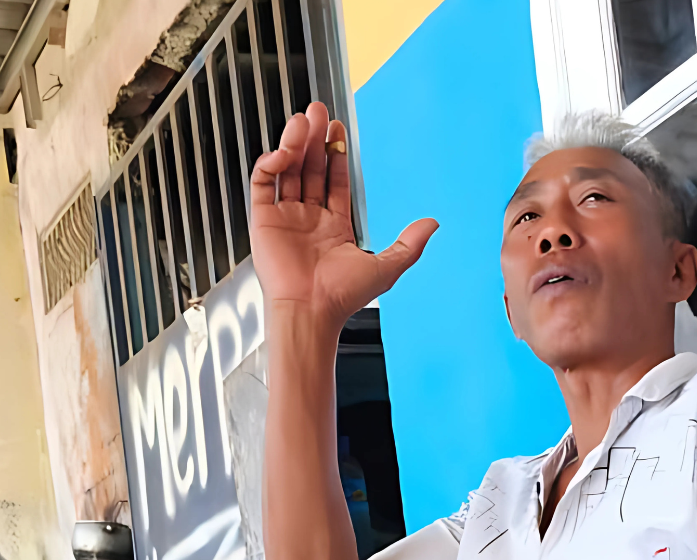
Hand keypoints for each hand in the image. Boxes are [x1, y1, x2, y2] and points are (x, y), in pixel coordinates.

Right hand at [248, 102, 437, 328]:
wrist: (311, 310)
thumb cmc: (343, 296)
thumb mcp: (387, 267)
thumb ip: (410, 243)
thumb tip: (433, 223)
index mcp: (333, 226)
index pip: (333, 180)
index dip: (336, 154)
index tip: (339, 131)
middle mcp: (308, 218)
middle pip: (310, 168)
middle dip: (315, 140)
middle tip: (319, 112)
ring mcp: (285, 217)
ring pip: (288, 170)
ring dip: (294, 143)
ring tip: (304, 119)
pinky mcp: (262, 219)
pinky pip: (263, 183)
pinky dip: (271, 163)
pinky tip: (285, 152)